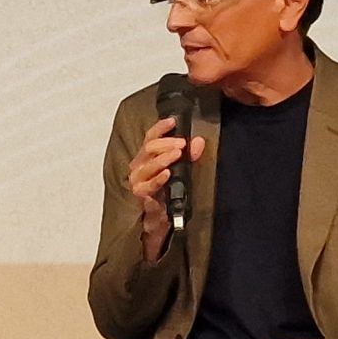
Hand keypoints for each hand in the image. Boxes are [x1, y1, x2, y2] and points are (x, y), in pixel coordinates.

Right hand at [128, 116, 205, 262]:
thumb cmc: (168, 190)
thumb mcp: (182, 170)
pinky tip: (168, 173)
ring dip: (164, 158)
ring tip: (178, 153)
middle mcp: (139, 166)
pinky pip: (149, 185)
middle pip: (149, 148)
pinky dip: (158, 178)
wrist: (160, 217)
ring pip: (148, 164)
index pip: (150, 137)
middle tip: (181, 143)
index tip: (173, 121)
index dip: (160, 128)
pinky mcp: (140, 194)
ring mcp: (138, 180)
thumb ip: (189, 156)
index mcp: (146, 156)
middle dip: (166, 143)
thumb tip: (198, 142)